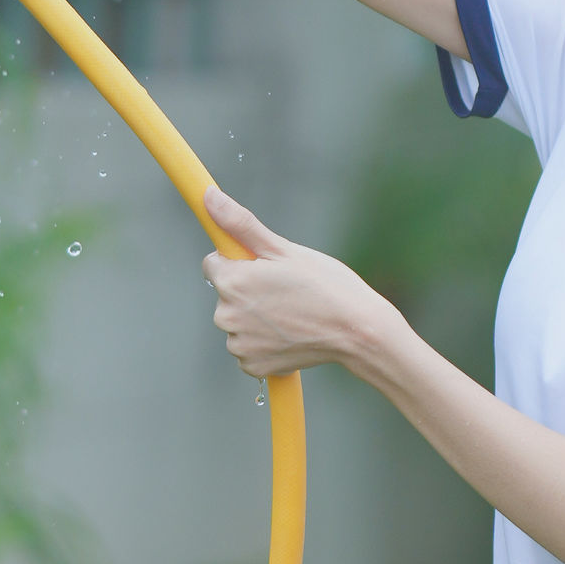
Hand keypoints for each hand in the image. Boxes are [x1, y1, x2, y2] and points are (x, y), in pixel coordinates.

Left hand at [201, 187, 399, 382]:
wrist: (355, 331)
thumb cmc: (325, 285)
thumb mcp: (284, 249)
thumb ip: (240, 224)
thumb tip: (209, 197)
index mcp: (231, 282)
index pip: (212, 264)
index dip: (239, 261)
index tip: (264, 266)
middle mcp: (226, 315)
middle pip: (226, 294)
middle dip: (248, 290)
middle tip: (285, 290)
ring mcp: (239, 344)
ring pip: (237, 321)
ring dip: (256, 317)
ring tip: (292, 313)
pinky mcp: (252, 365)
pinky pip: (248, 347)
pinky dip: (264, 342)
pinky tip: (290, 334)